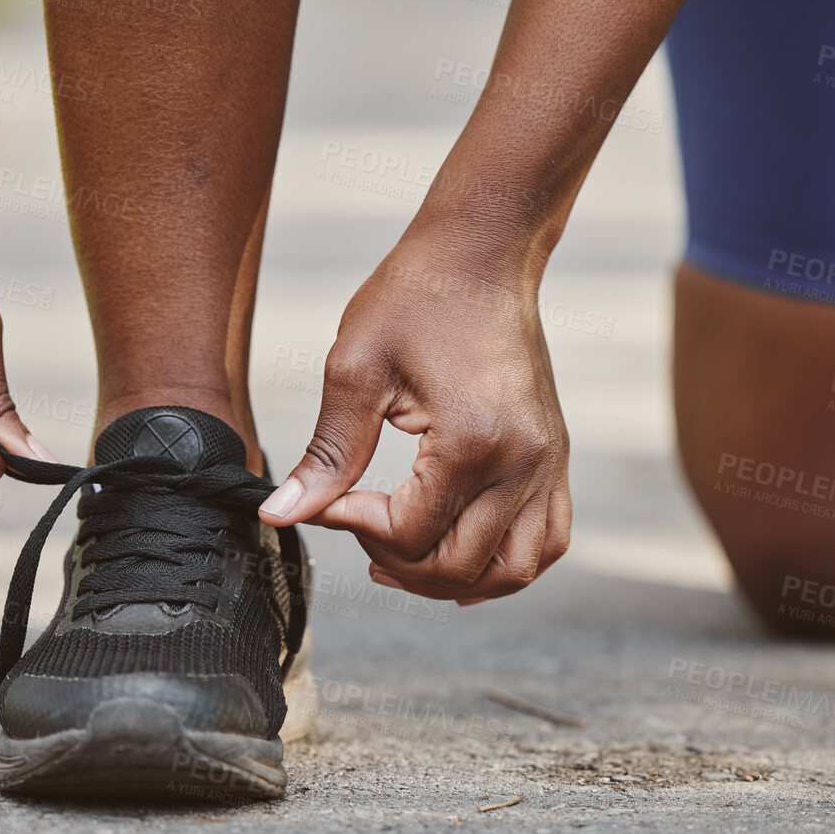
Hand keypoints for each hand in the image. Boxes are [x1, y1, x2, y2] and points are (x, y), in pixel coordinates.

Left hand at [258, 235, 570, 600]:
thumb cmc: (417, 296)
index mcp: (474, 442)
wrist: (482, 253)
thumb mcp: (355, 369)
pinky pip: (547, 540)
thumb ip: (327, 454)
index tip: (326, 499)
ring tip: (402, 559)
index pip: (411, 533)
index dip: (355, 528)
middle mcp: (524, 463)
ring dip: (455, 580)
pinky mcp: (554, 457)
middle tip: (355, 525)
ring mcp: (547, 463)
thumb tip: (280, 514)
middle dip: (399, 565)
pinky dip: (504, 562)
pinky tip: (456, 551)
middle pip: (462, 568)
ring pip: (515, 570)